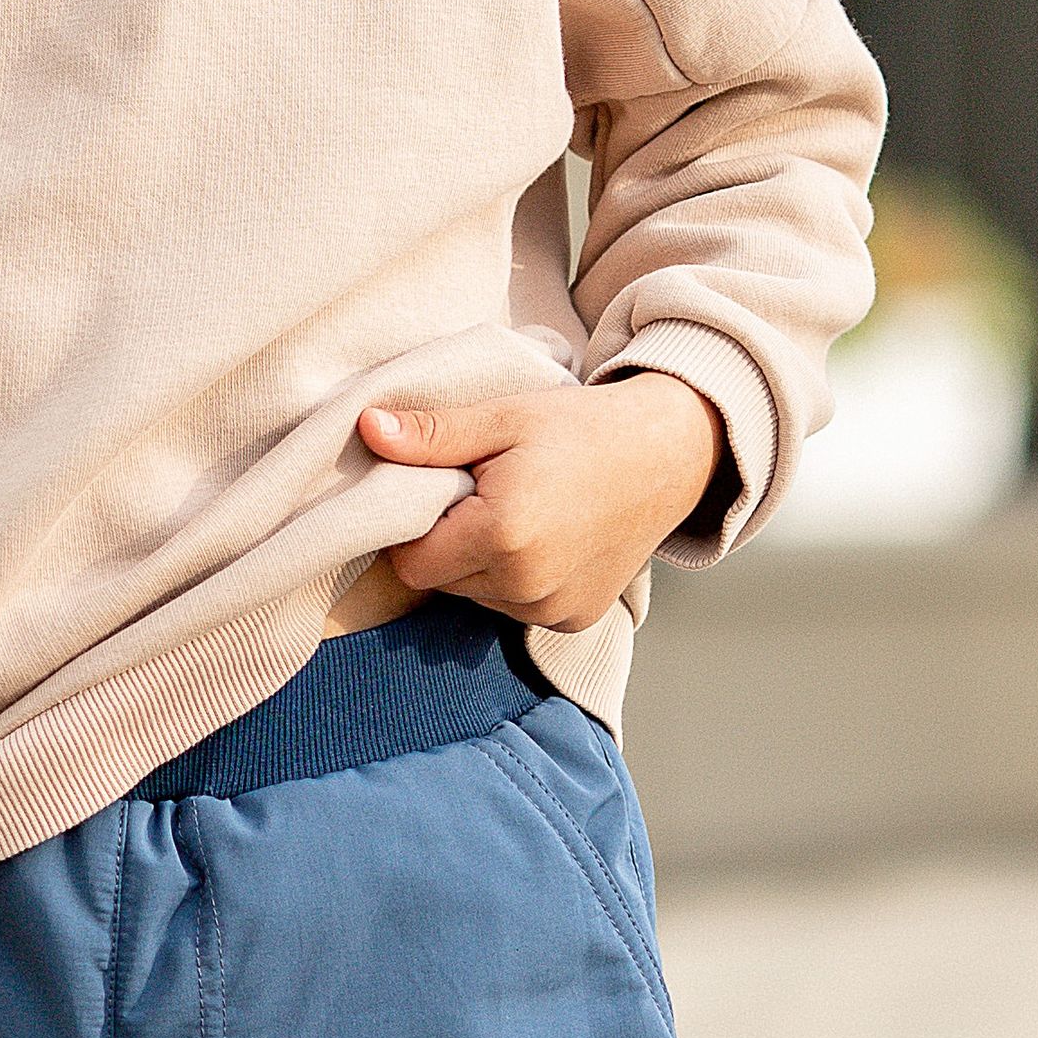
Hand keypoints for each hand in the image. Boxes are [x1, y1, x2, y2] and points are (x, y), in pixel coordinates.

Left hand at [357, 373, 725, 632]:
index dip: (413, 529)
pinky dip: (517, 582)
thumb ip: (432, 435)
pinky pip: (516, 610)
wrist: (669, 453)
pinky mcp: (575, 620)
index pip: (411, 563)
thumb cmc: (581, 427)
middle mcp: (527, 584)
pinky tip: (545, 541)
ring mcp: (554, 609)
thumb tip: (367, 430)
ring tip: (519, 515)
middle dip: (447, 544)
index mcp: (502, 533)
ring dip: (480, 567)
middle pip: (442, 583)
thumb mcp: (504, 417)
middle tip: (483, 495)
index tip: (441, 493)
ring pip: (477, 599)